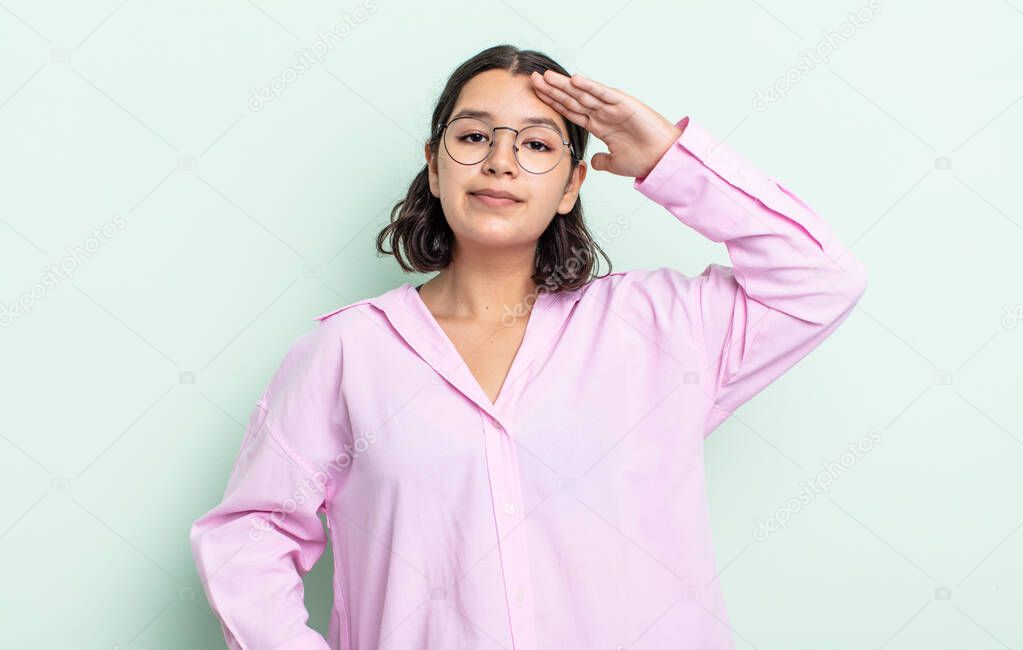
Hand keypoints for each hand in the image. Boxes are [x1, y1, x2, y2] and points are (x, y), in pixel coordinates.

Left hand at [530, 70, 683, 178]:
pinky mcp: (625, 104)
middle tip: (534, 80)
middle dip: (553, 90)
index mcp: (600, 125)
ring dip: (565, 85)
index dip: (554, 103)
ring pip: (584, 94)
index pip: (571, 111)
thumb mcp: (615, 163)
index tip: (537, 95)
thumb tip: (592, 162)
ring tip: (547, 76)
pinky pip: (604, 94)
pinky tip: (575, 80)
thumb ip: (601, 161)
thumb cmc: (644, 159)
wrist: (662, 160)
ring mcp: (613, 107)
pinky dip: (590, 87)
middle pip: (572, 99)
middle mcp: (604, 113)